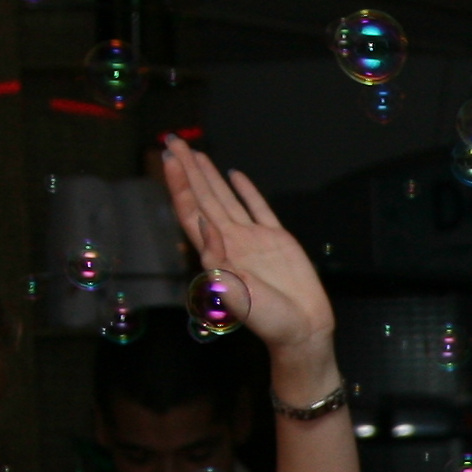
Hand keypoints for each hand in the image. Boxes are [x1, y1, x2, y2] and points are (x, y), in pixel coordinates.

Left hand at [158, 136, 333, 360]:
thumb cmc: (267, 319)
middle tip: (174, 141)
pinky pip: (258, 207)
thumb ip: (217, 259)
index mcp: (216, 253)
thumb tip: (203, 223)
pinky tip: (235, 175)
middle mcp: (230, 241)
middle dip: (187, 170)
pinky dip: (246, 190)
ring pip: (225, 197)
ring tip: (196, 153)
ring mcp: (252, 238)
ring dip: (209, 175)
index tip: (169, 159)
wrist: (302, 330)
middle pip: (203, 197)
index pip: (191, 210)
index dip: (178, 184)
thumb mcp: (235, 293)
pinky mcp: (276, 239)